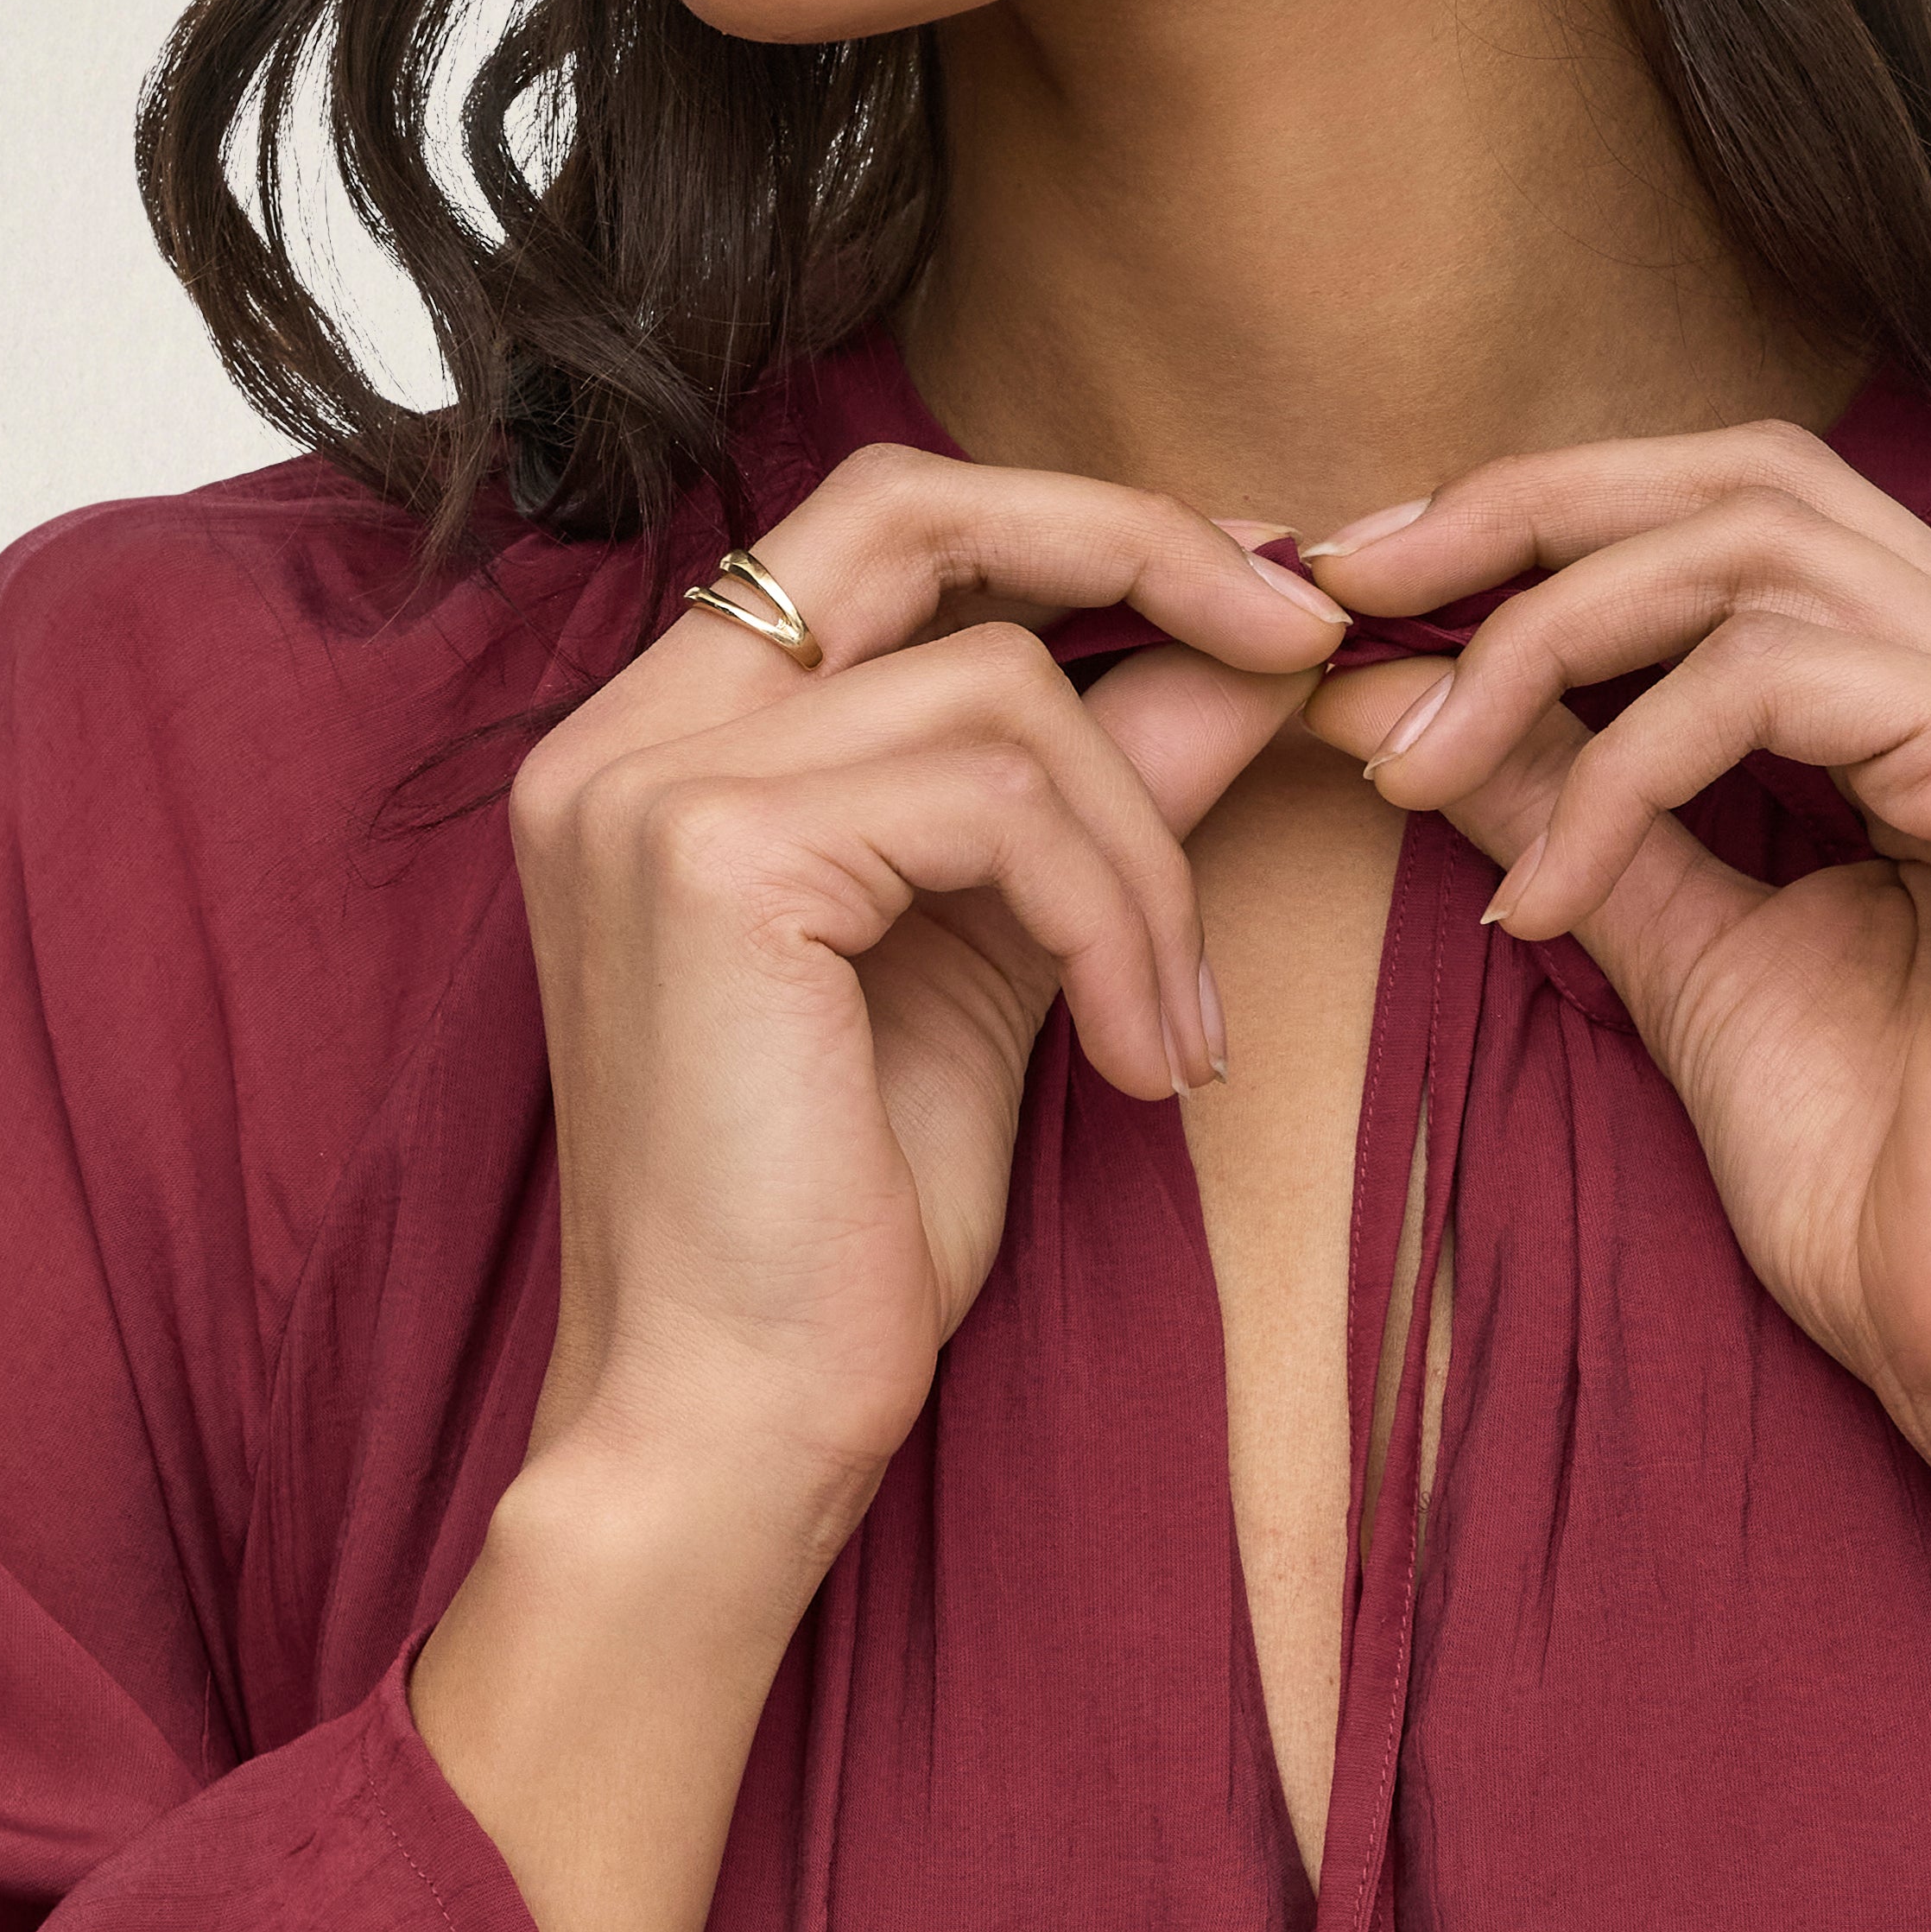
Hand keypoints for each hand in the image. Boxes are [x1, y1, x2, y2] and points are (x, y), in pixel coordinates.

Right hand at [506, 447, 1346, 1560]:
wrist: (729, 1428)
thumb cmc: (840, 1234)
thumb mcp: (1002, 963)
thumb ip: (1098, 796)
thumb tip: (1254, 651)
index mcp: (661, 744)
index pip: (883, 528)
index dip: (1085, 539)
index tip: (1261, 615)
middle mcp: (623, 733)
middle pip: (912, 503)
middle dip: (1141, 546)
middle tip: (1307, 643)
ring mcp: (649, 781)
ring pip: (1009, 690)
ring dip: (1151, 861)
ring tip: (1178, 1030)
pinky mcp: (714, 855)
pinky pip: (1008, 802)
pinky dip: (1120, 921)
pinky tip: (1138, 1062)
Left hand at [1299, 419, 1930, 1931]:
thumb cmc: (1891, 1196)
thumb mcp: (1681, 953)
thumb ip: (1567, 805)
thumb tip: (1396, 698)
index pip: (1741, 512)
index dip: (1547, 519)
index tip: (1363, 590)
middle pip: (1744, 476)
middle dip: (1523, 515)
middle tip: (1341, 588)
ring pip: (1749, 552)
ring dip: (1538, 643)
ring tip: (1405, 763)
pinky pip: (1774, 679)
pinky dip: (1618, 771)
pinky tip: (1540, 898)